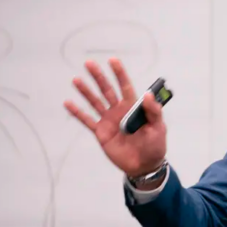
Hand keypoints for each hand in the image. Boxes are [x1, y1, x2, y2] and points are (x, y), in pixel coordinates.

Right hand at [63, 58, 166, 177]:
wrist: (144, 166)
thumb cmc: (154, 145)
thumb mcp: (158, 128)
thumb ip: (153, 111)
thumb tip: (147, 95)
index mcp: (133, 107)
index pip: (125, 86)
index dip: (119, 74)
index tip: (112, 60)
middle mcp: (119, 110)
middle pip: (107, 90)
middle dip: (99, 77)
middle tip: (89, 63)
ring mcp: (109, 121)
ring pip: (95, 102)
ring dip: (86, 92)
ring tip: (76, 80)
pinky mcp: (101, 132)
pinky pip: (87, 121)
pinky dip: (77, 113)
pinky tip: (68, 103)